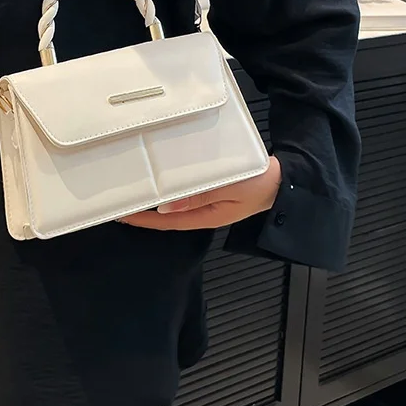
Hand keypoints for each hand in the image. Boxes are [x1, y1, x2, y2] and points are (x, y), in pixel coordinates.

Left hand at [120, 156, 281, 230]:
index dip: (143, 220)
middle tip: (119, 202)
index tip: (121, 215)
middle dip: (143, 212)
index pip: (167, 222)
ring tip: (134, 192)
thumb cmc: (261, 183)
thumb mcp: (232, 188)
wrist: (286, 182)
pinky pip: (185, 196)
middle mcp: (203, 214)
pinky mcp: (212, 195)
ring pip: (174, 207)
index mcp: (207, 217)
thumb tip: (166, 207)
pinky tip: (161, 184)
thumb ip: (200, 196)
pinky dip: (169, 192)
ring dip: (154, 201)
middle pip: (166, 217)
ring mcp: (208, 206)